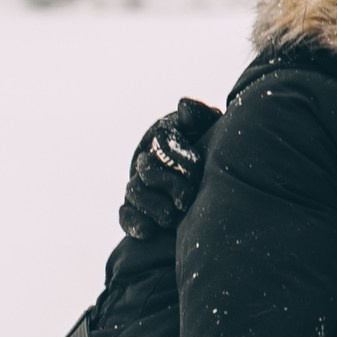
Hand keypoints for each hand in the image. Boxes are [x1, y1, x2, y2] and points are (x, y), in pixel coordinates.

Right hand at [118, 98, 221, 238]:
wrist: (210, 178)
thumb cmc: (210, 148)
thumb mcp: (208, 130)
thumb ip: (199, 117)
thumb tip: (185, 105)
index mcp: (164, 137)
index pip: (162, 142)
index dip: (178, 157)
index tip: (197, 169)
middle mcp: (148, 160)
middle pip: (146, 170)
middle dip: (167, 182)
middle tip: (188, 196)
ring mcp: (139, 186)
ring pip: (135, 193)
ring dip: (153, 205)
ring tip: (173, 216)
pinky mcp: (136, 210)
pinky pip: (126, 217)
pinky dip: (134, 223)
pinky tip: (148, 231)